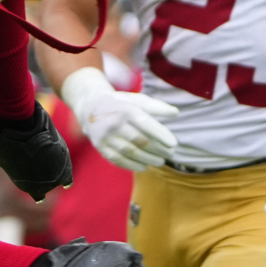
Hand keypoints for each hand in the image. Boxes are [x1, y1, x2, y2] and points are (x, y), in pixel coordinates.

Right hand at [60, 69, 178, 171]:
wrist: (90, 107)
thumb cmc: (120, 104)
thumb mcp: (136, 100)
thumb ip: (156, 106)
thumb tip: (175, 112)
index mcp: (125, 109)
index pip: (145, 123)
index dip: (161, 134)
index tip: (174, 144)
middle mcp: (114, 122)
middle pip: (139, 140)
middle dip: (158, 149)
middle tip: (170, 154)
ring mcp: (105, 136)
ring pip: (130, 152)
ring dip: (147, 159)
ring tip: (160, 161)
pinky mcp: (100, 146)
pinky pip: (117, 159)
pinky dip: (132, 165)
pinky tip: (144, 167)